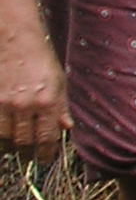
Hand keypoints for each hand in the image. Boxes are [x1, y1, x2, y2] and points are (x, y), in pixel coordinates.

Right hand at [0, 26, 70, 164]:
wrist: (14, 39)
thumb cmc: (40, 59)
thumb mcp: (59, 82)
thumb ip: (61, 107)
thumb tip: (66, 128)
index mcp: (47, 101)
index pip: (47, 138)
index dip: (46, 153)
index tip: (45, 160)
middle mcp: (25, 105)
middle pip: (24, 142)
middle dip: (28, 153)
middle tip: (30, 158)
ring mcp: (4, 103)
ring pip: (5, 138)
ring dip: (11, 147)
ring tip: (16, 149)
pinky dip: (0, 135)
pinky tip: (4, 137)